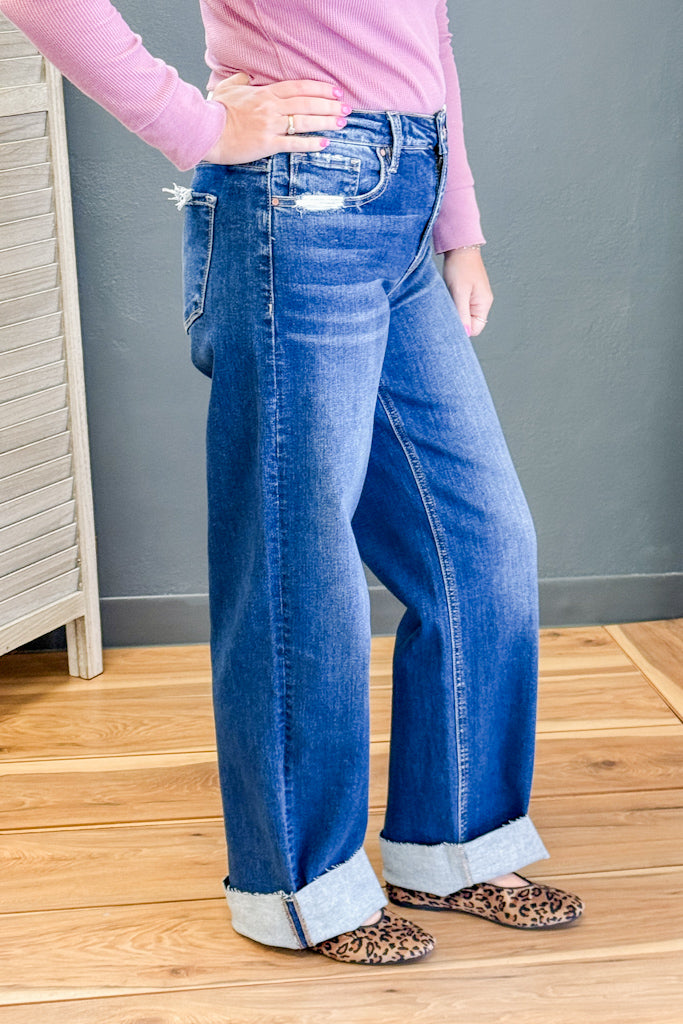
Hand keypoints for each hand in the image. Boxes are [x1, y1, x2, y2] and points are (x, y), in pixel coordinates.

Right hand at [200, 72, 348, 164]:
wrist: (207, 131)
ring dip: (325, 121)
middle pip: (307, 102)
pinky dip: (310, 143)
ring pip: (304, 120)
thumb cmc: (216, 111)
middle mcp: (271, 107)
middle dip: (329, 104)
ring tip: (340, 123)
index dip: (319, 88)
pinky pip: (293, 143)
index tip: (335, 91)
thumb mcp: (227, 89)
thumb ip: (240, 80)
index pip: (298, 87)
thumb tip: (246, 75)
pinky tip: (324, 143)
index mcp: (265, 93)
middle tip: (346, 108)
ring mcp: (270, 125)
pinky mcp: (267, 144)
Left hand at [442, 247, 492, 336]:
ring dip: (453, 312)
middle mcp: (481, 303)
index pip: (475, 329)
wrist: (459, 246)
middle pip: (469, 323)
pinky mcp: (467, 292)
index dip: (462, 329)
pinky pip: (460, 305)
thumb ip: (462, 314)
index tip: (449, 321)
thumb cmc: (460, 267)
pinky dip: (452, 304)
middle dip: (457, 321)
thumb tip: (465, 333)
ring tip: (446, 300)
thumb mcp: (459, 292)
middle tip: (445, 311)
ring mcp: (475, 297)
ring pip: (463, 315)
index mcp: (483, 304)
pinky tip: (447, 297)